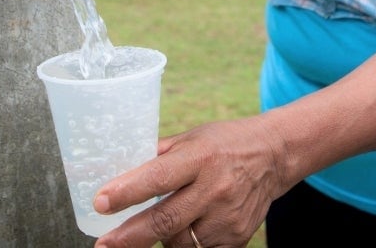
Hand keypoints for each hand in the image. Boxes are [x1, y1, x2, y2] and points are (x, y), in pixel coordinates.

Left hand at [93, 117, 288, 247]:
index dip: (127, 192)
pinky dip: (183, 245)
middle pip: (166, 220)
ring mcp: (228, 217)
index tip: (100, 202)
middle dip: (129, 236)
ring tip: (158, 224)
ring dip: (160, 238)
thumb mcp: (192, 138)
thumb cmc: (225, 143)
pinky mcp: (237, 237)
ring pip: (179, 242)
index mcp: (200, 157)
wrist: (274, 156)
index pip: (158, 177)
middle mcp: (216, 188)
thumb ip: (158, 156)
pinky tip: (184, 230)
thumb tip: (118, 172)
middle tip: (104, 244)